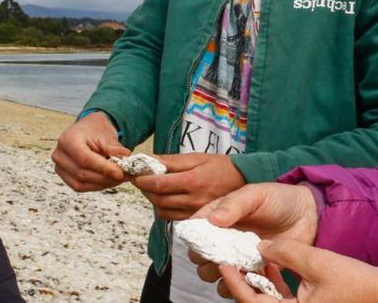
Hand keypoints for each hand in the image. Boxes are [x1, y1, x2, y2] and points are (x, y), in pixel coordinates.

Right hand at [51, 111, 128, 191]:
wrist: (88, 130)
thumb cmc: (96, 130)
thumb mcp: (107, 135)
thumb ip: (114, 148)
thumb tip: (125, 159)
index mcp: (68, 140)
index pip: (85, 159)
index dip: (103, 168)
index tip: (120, 173)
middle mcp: (60, 154)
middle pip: (82, 174)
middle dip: (106, 178)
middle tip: (126, 176)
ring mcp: (60, 167)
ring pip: (81, 183)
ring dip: (103, 184)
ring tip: (120, 178)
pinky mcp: (65, 177)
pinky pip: (80, 186)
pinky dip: (97, 185)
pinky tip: (110, 180)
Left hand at [130, 153, 245, 219]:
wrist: (242, 180)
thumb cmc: (219, 166)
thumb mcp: (196, 158)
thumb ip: (171, 161)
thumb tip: (147, 159)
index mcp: (193, 181)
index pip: (159, 184)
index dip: (142, 180)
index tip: (135, 174)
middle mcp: (193, 200)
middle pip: (158, 199)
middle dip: (145, 189)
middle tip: (140, 179)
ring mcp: (195, 212)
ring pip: (162, 211)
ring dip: (152, 199)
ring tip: (152, 188)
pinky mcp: (196, 220)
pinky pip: (172, 217)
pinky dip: (163, 208)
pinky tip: (165, 197)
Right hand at [188, 183, 318, 285]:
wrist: (308, 215)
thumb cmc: (279, 199)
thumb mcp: (255, 194)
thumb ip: (234, 204)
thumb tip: (212, 220)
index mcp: (218, 217)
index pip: (194, 231)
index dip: (195, 238)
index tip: (206, 241)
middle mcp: (222, 239)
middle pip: (198, 257)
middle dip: (206, 260)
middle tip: (224, 256)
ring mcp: (236, 257)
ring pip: (212, 274)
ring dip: (220, 275)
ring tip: (238, 267)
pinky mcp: (251, 272)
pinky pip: (234, 285)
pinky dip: (237, 285)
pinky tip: (250, 276)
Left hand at [218, 239, 377, 302]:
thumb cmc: (356, 282)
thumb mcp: (317, 262)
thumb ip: (286, 252)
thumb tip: (261, 245)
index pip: (250, 301)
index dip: (233, 280)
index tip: (222, 261)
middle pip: (255, 302)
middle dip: (241, 281)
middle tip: (229, 258)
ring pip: (267, 301)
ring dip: (256, 282)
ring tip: (248, 257)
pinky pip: (281, 300)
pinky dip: (272, 284)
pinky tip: (271, 263)